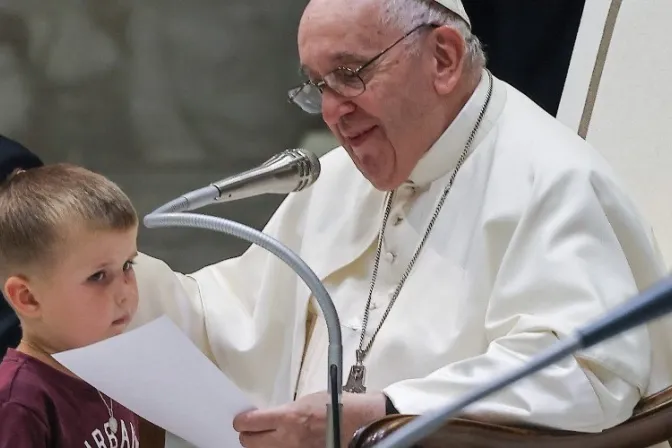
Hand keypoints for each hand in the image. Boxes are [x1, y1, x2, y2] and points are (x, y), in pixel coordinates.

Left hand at [233, 391, 385, 447]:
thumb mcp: (306, 400)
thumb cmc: (337, 406)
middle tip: (251, 429)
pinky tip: (282, 443)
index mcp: (288, 417)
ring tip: (267, 437)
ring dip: (261, 445)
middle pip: (250, 443)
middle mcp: (288, 438)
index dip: (241, 421)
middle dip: (247, 435)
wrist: (360, 423)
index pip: (250, 423)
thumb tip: (269, 417)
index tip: (241, 419)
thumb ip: (286, 411)